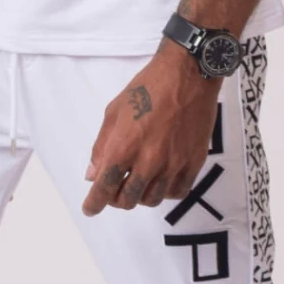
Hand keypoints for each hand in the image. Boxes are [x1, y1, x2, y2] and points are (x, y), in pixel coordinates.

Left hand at [81, 40, 222, 216]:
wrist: (188, 75)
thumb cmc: (147, 87)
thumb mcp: (114, 111)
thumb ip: (102, 146)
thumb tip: (93, 173)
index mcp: (123, 147)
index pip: (104, 188)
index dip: (94, 204)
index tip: (90, 209)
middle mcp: (148, 161)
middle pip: (127, 200)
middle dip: (116, 199)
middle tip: (114, 190)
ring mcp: (173, 164)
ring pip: (152, 199)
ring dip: (140, 195)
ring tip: (138, 181)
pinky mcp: (193, 162)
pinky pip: (177, 192)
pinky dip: (165, 191)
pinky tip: (160, 180)